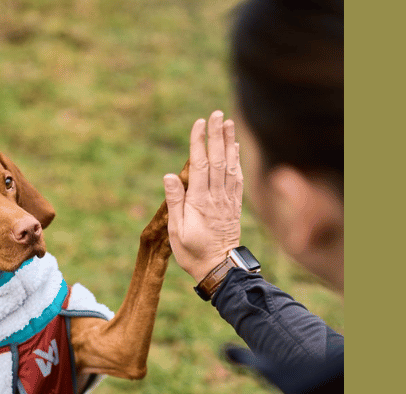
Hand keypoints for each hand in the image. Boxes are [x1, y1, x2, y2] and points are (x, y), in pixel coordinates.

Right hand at [164, 111, 243, 282]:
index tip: (199, 123)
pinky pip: (236, 177)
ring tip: (228, 122)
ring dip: (228, 142)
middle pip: (217, 159)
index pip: (200, 165)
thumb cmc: (192, 252)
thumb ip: (175, 201)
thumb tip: (169, 176)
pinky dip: (236, 160)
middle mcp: (216, 196)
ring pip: (230, 165)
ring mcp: (228, 200)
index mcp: (200, 201)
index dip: (199, 142)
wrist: (219, 268)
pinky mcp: (234, 205)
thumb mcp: (176, 231)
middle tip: (216, 113)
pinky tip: (235, 148)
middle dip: (216, 135)